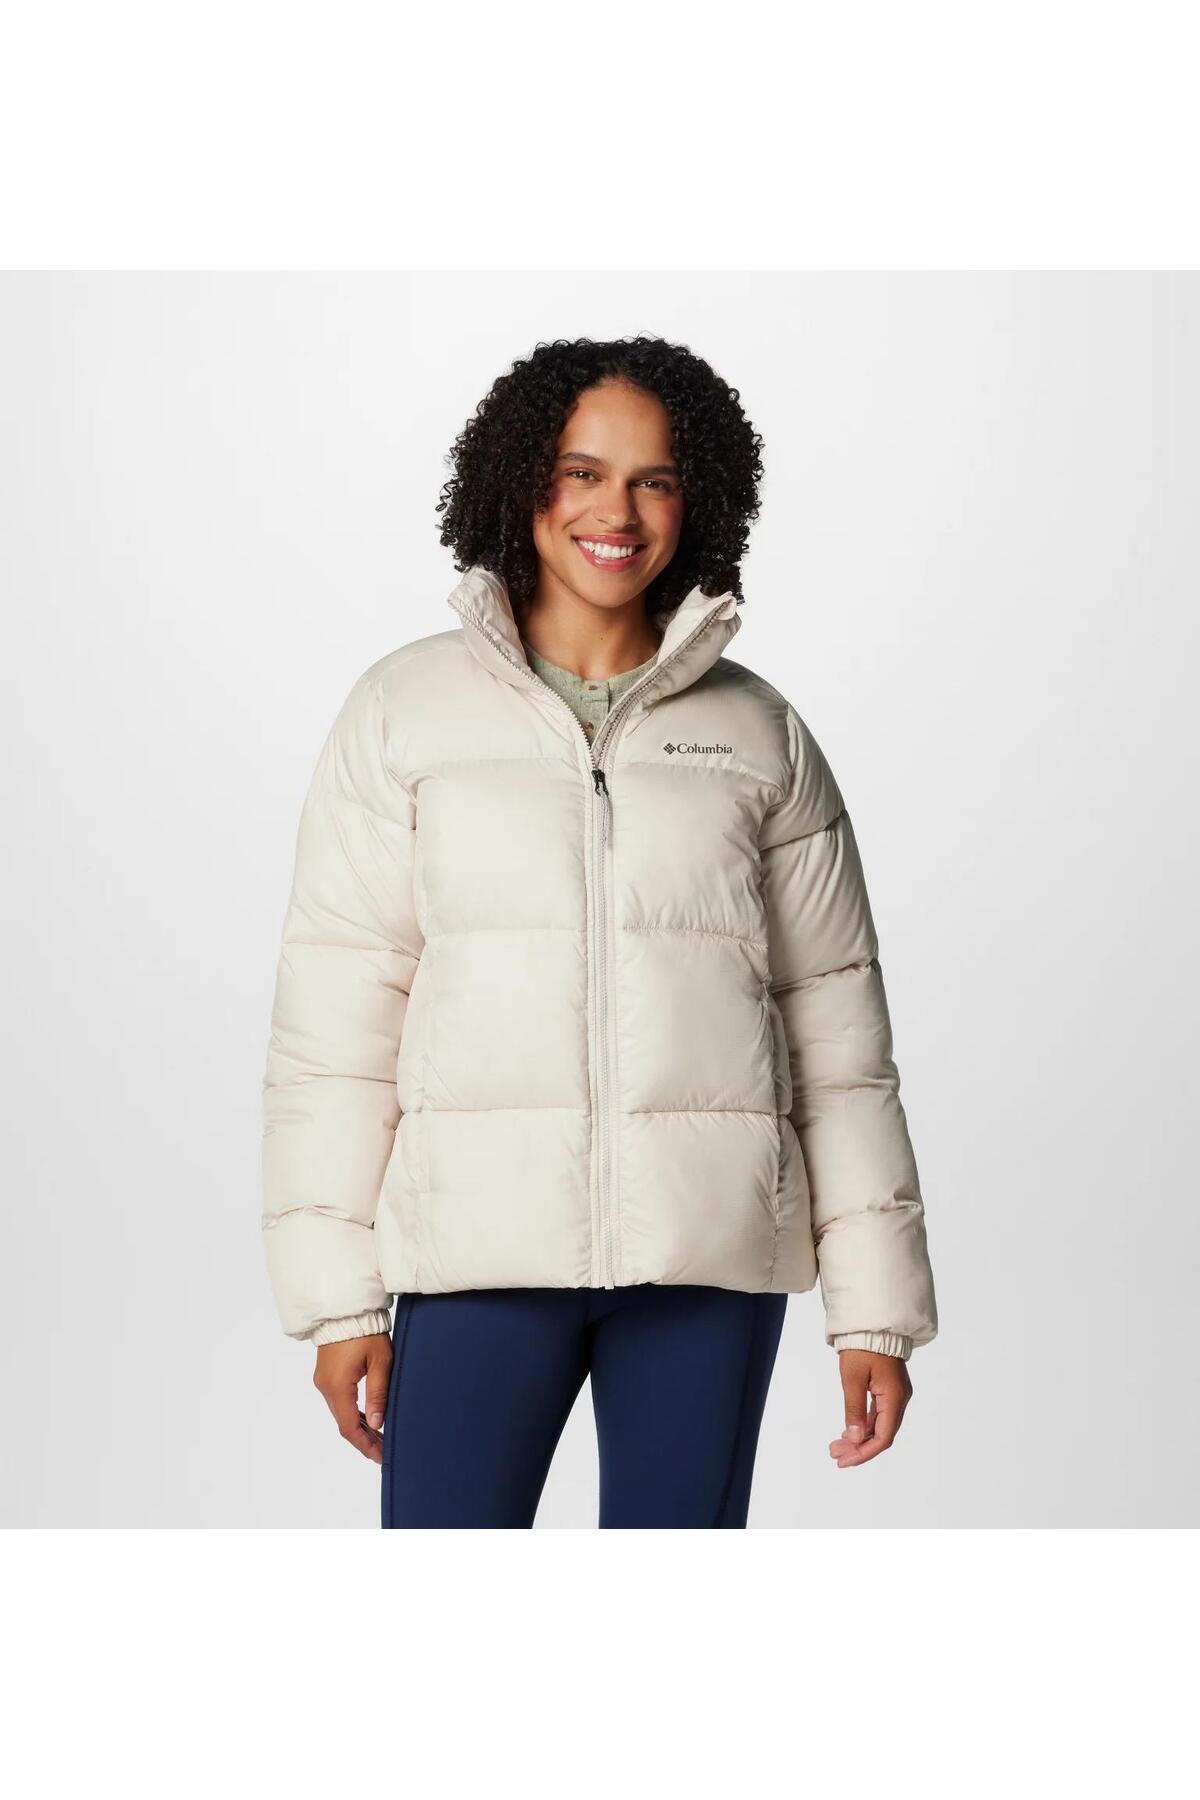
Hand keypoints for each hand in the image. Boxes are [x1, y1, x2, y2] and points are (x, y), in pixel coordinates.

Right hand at [313, 1334, 391, 1463]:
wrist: (346, 1309)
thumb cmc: (366, 1332)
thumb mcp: (380, 1362)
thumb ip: (378, 1394)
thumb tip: (377, 1425)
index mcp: (338, 1386)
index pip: (350, 1426)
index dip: (365, 1444)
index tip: (380, 1456)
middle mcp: (325, 1387)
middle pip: (344, 1423)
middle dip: (364, 1439)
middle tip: (383, 1451)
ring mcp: (323, 1381)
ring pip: (340, 1413)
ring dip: (358, 1427)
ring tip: (379, 1438)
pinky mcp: (326, 1375)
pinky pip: (338, 1401)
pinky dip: (352, 1413)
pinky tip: (367, 1418)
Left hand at [829, 1349, 912, 1467]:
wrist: (872, 1324)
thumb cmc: (862, 1347)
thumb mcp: (853, 1378)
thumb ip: (854, 1409)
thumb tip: (854, 1438)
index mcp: (894, 1398)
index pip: (883, 1437)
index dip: (864, 1453)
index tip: (844, 1461)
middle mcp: (900, 1399)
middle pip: (882, 1434)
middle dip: (858, 1448)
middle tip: (834, 1454)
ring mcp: (896, 1395)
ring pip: (879, 1425)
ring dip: (859, 1438)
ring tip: (836, 1446)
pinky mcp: (888, 1390)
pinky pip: (878, 1415)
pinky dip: (863, 1425)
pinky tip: (849, 1432)